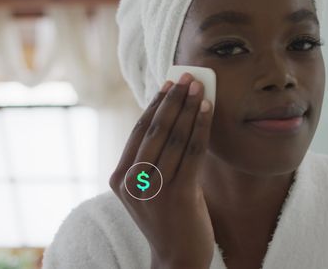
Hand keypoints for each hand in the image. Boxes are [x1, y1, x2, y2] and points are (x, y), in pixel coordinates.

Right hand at [109, 73, 214, 268]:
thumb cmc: (169, 219)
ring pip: (174, 137)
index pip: (139, 132)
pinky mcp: (176, 195)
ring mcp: (152, 190)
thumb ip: (153, 159)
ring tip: (200, 87)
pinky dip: (201, 126)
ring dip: (189, 108)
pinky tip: (207, 109)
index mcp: (120, 178)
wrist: (178, 259)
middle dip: (174, 100)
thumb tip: (172, 117)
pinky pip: (192, 152)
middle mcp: (131, 183)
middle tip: (187, 77)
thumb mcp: (151, 188)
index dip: (155, 105)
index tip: (169, 84)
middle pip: (155, 130)